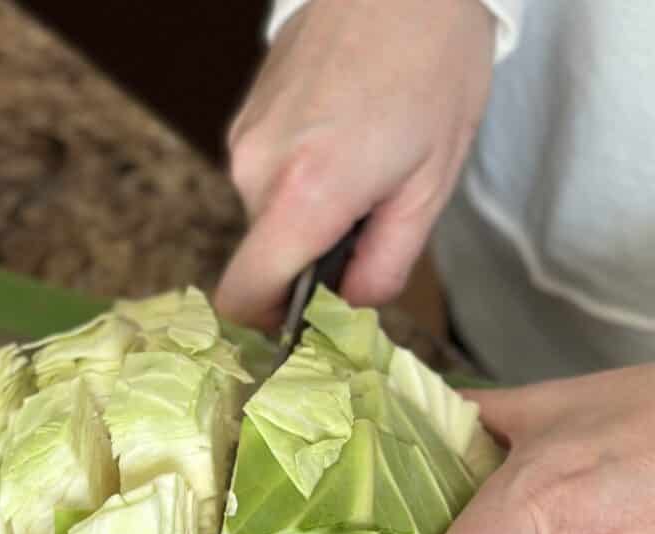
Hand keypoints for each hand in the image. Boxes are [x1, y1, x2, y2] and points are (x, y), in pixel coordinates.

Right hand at [214, 0, 494, 329]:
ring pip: (265, 215)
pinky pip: (262, 175)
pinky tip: (338, 135)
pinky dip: (296, 175)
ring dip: (305, 211)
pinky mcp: (243, 118)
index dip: (267, 322)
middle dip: (308, 254)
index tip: (302, 317)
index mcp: (304, 196)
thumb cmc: (433, 68)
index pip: (243, 296)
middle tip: (366, 215)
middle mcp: (256, 171)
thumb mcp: (430, 185)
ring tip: (358, 161)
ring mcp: (243, 140)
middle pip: (264, 257)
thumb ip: (384, 266)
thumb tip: (347, 307)